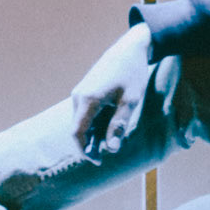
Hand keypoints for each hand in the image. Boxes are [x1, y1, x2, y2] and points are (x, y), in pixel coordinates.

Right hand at [69, 24, 153, 161]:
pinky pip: (85, 112)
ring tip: (110, 141)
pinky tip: (108, 127)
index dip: (85, 151)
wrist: (130, 48)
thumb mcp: (130, 101)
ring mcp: (80, 92)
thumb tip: (111, 149)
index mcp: (88, 100)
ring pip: (81, 121)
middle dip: (90, 144)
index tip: (98, 161)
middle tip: (108, 153)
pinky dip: (94, 123)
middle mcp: (79, 96)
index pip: (77, 133)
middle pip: (78, 128)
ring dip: (92, 134)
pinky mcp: (85, 89)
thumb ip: (119, 125)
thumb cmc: (132, 73)